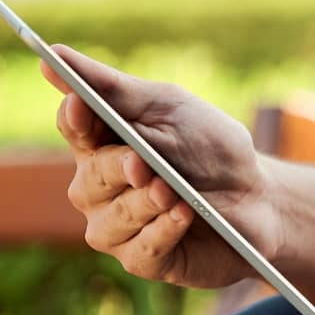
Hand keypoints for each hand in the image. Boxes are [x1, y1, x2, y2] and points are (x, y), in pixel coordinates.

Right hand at [43, 45, 277, 287]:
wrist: (261, 199)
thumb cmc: (212, 150)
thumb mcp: (170, 108)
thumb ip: (114, 89)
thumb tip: (54, 54)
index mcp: (102, 143)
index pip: (73, 127)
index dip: (75, 118)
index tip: (82, 105)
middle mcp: (99, 189)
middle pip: (88, 178)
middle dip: (116, 169)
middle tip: (141, 163)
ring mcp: (118, 227)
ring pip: (111, 220)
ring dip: (144, 203)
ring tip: (172, 191)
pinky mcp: (145, 260)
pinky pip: (140, 250)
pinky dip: (163, 231)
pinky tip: (184, 215)